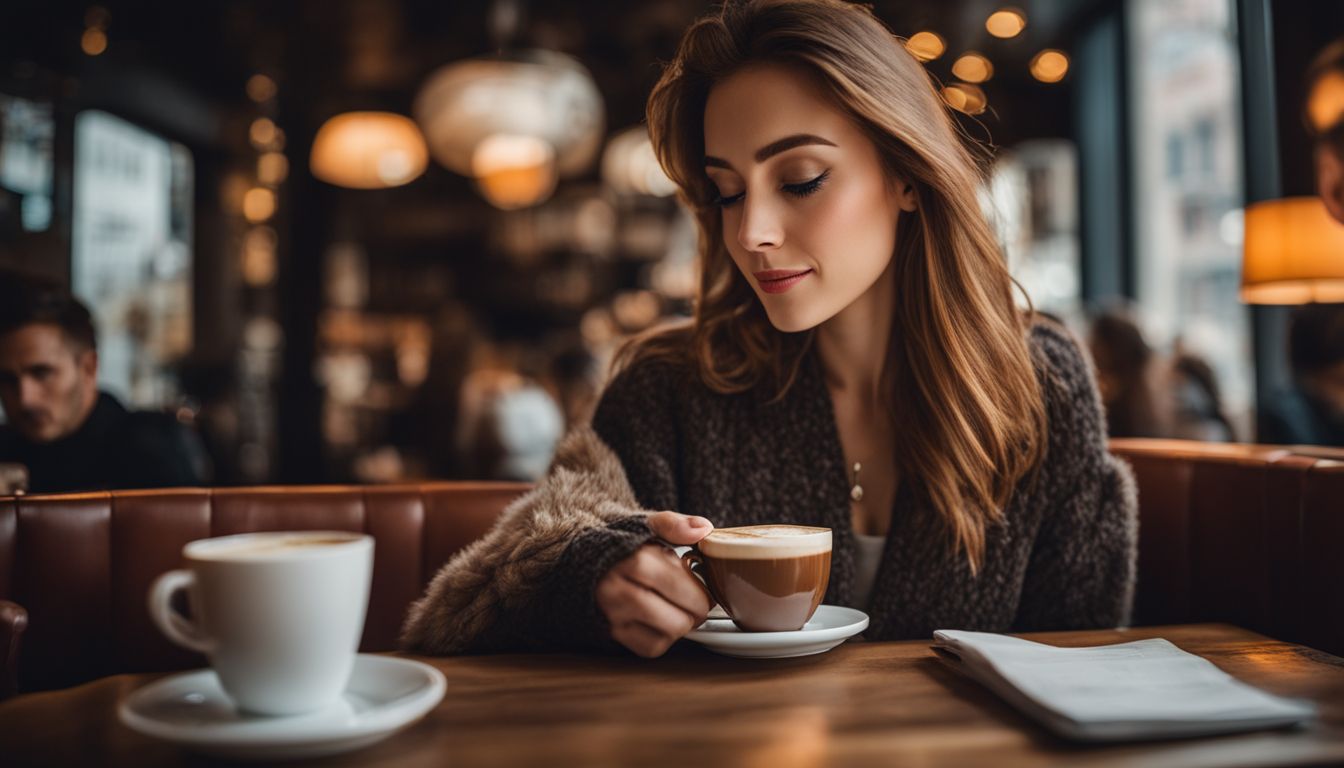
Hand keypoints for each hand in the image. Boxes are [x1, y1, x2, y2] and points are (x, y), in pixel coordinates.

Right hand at [596, 511, 713, 657]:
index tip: (706, 589)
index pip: (681, 587)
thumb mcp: (646, 524)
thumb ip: (675, 524)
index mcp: (633, 561)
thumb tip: (703, 529)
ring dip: (681, 625)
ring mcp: (612, 614)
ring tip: (680, 610)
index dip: (701, 592)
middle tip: (697, 603)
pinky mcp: (610, 632)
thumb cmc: (623, 544)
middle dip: (696, 612)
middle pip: (676, 618)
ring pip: (666, 635)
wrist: (583, 558)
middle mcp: (618, 591)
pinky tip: (661, 621)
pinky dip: (663, 638)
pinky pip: (649, 647)